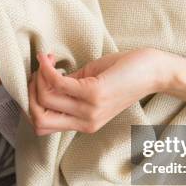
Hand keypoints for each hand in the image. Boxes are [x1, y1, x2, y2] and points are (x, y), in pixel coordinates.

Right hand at [27, 48, 164, 135]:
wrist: (154, 71)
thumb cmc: (126, 73)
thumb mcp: (91, 84)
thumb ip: (69, 88)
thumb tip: (45, 80)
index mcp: (85, 124)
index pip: (42, 127)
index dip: (33, 103)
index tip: (38, 80)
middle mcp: (86, 122)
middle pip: (38, 118)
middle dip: (30, 94)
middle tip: (38, 73)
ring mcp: (90, 110)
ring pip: (44, 99)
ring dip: (39, 77)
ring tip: (47, 61)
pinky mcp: (94, 94)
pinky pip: (57, 84)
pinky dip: (47, 69)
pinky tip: (49, 58)